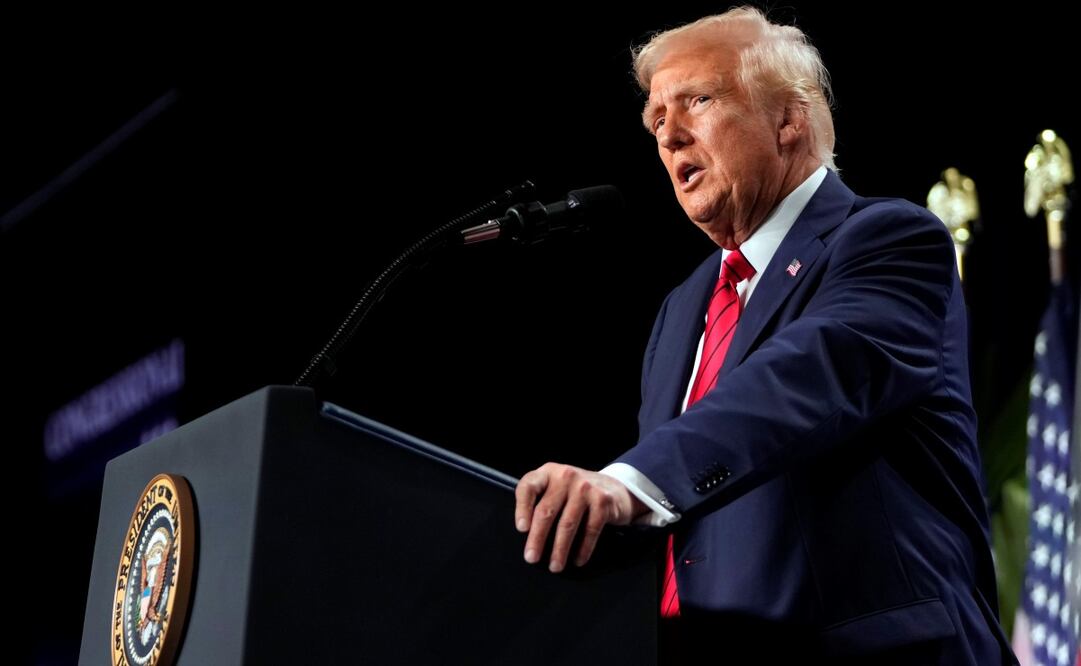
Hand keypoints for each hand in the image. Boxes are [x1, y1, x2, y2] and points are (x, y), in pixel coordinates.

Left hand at [514, 463, 647, 571]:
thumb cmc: (577, 493)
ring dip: (560, 550)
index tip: (521, 529)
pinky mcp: (602, 500)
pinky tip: (578, 559)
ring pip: (567, 524)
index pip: (528, 487)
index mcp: (548, 472)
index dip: (522, 508)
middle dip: (537, 538)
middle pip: (546, 511)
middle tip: (531, 558)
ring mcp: (585, 487)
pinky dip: (583, 549)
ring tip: (555, 566)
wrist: (615, 488)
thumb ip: (541, 500)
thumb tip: (528, 535)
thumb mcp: (557, 487)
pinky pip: (590, 530)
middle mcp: (566, 476)